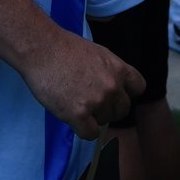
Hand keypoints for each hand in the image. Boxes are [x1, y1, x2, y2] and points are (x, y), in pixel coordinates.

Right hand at [22, 28, 145, 139]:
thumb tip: (111, 87)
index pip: (138, 88)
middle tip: (90, 101)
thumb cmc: (62, 46)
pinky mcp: (79, 114)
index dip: (125, 92)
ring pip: (104, 121)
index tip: (113, 92)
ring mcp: (97, 102)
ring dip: (92, 117)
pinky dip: (81, 128)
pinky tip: (71, 116)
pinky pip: (90, 134)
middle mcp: (112, 87)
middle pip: (123, 109)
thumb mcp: (96, 52)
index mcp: (118, 69)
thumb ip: (108, 71)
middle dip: (109, 108)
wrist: (40, 48)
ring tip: (73, 102)